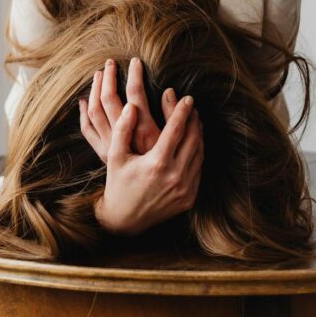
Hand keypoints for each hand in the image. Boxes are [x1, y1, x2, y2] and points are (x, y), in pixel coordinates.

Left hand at [79, 57, 171, 160]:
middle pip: (109, 99)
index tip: (136, 61)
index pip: (136, 94)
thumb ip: (172, 117)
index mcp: (144, 132)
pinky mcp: (102, 152)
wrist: (143, 201)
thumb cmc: (164, 170)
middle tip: (111, 62)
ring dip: (96, 89)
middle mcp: (123, 137)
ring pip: (94, 111)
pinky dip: (83, 112)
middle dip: (110, 77)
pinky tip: (84, 99)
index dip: (135, 75)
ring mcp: (109, 144)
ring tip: (99, 73)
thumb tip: (170, 91)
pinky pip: (87, 128)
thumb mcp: (173, 143)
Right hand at [93, 96, 203, 235]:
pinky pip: (198, 169)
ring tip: (194, 121)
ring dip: (198, 135)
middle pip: (193, 139)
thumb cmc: (118, 183)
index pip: (176, 130)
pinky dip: (198, 153)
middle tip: (192, 107)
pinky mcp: (189, 198)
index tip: (187, 98)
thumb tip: (131, 106)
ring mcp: (184, 189)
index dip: (182, 111)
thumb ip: (123, 129)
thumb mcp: (116, 156)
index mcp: (157, 163)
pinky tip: (193, 143)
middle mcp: (175, 176)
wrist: (125, 219)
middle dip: (194, 120)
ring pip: (199, 153)